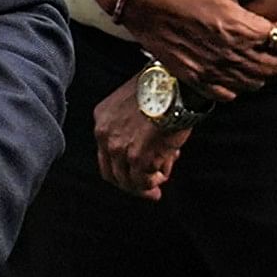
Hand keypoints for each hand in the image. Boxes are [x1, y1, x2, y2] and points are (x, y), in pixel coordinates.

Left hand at [91, 78, 184, 198]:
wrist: (174, 86)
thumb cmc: (163, 88)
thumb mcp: (135, 102)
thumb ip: (134, 124)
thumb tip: (150, 148)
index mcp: (102, 118)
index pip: (105, 152)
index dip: (122, 166)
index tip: (134, 172)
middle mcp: (104, 135)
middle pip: (113, 173)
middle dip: (131, 184)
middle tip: (149, 190)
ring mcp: (119, 149)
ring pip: (129, 181)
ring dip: (147, 183)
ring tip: (161, 178)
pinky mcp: (138, 159)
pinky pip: (145, 182)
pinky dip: (156, 180)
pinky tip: (165, 171)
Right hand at [122, 0, 276, 96]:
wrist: (144, 2)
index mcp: (242, 28)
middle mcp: (232, 54)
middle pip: (274, 66)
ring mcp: (214, 69)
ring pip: (254, 83)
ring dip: (261, 71)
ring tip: (257, 56)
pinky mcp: (197, 78)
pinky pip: (228, 93)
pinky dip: (237, 85)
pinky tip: (233, 71)